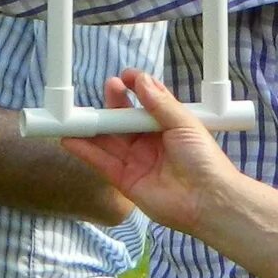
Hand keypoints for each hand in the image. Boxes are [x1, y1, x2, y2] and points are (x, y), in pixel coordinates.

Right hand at [67, 70, 250, 231]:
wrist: (208, 200)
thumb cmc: (204, 160)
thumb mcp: (185, 124)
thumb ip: (160, 103)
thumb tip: (142, 80)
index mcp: (168, 127)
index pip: (146, 103)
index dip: (135, 89)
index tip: (125, 76)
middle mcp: (150, 143)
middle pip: (124, 120)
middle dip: (113, 104)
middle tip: (107, 88)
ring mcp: (136, 161)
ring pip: (108, 140)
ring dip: (93, 126)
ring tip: (75, 112)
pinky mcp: (125, 180)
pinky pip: (101, 162)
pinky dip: (84, 151)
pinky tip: (70, 139)